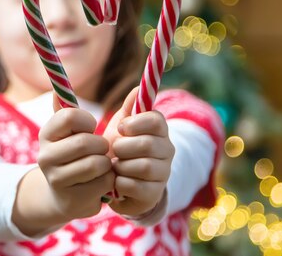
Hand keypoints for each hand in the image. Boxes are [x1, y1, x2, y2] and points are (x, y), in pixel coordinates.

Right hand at [36, 94, 115, 220]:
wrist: (62, 196)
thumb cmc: (72, 155)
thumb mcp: (69, 132)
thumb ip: (68, 109)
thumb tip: (56, 88)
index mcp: (46, 134)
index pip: (70, 115)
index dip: (88, 120)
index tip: (90, 128)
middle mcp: (45, 157)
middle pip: (86, 142)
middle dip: (101, 144)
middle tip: (101, 149)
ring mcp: (57, 180)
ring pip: (97, 163)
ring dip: (107, 163)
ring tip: (101, 165)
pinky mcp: (73, 200)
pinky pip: (104, 183)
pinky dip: (109, 180)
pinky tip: (100, 182)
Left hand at [103, 87, 174, 217]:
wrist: (116, 182)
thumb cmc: (120, 148)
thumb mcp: (122, 126)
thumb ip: (130, 107)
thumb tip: (138, 87)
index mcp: (160, 131)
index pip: (156, 120)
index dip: (135, 123)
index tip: (121, 127)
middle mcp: (167, 151)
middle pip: (148, 144)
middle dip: (124, 146)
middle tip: (114, 150)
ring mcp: (163, 174)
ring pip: (143, 166)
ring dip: (121, 165)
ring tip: (115, 165)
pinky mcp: (153, 194)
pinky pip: (135, 185)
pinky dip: (119, 182)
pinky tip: (116, 180)